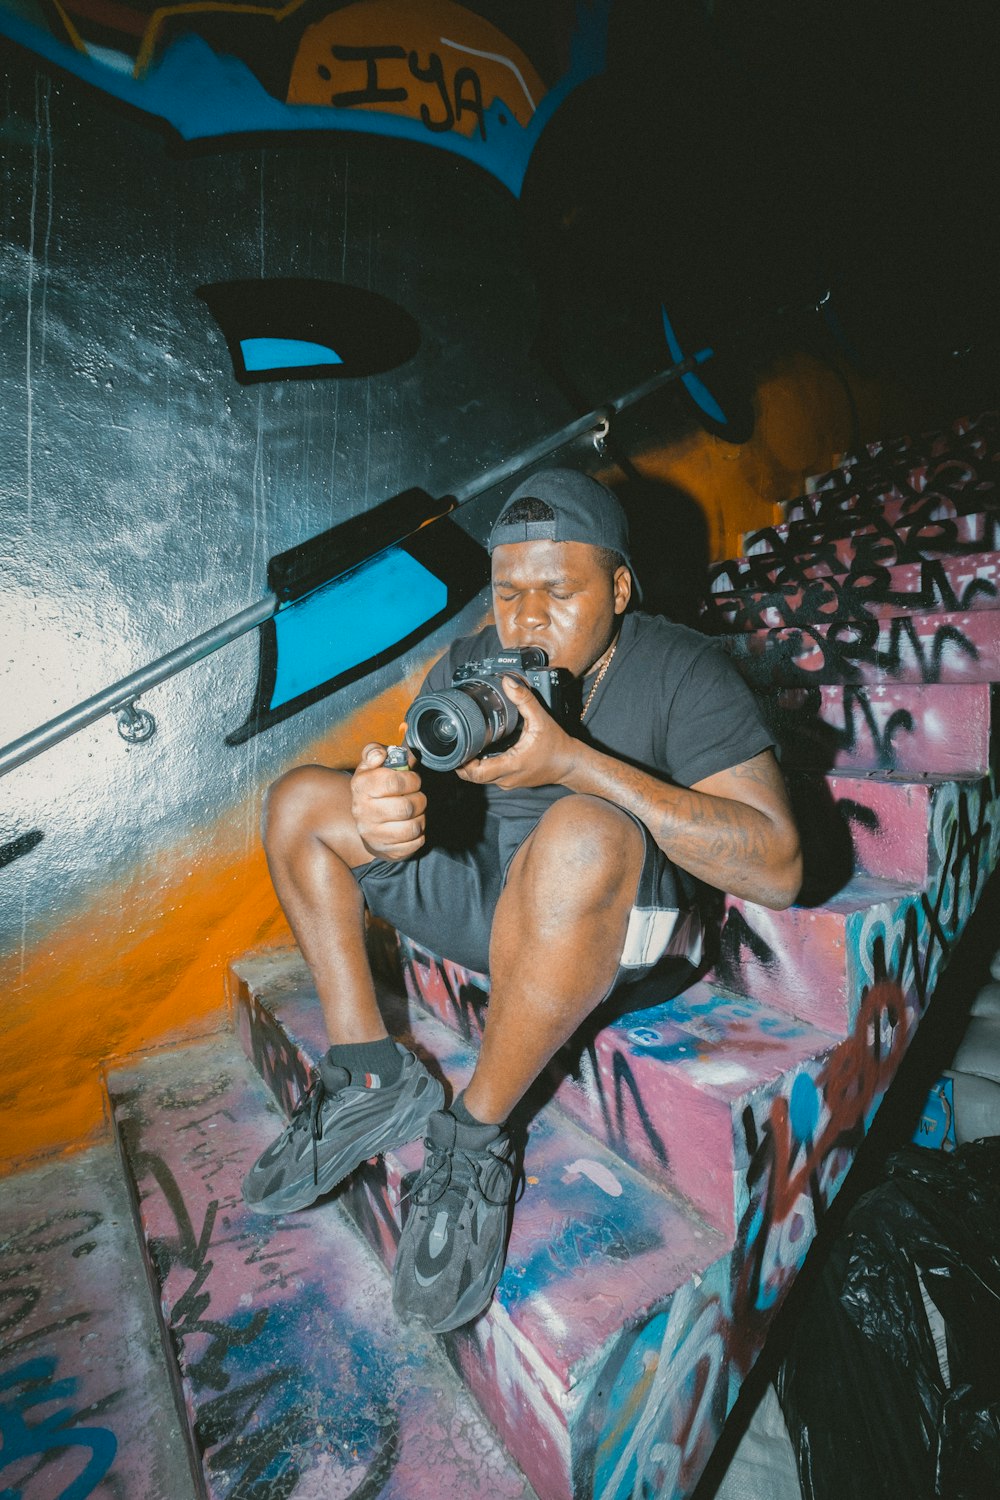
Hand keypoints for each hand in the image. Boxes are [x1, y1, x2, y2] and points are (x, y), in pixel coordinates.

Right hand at [350, 743, 426, 860]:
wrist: (366, 820)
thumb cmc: (374, 788)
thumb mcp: (371, 765)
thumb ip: (375, 751)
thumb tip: (380, 754)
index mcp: (361, 786)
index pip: (393, 782)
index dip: (411, 779)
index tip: (413, 780)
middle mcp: (363, 812)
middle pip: (406, 807)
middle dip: (419, 799)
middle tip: (417, 796)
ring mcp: (373, 834)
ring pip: (413, 827)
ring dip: (421, 817)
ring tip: (415, 811)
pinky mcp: (385, 850)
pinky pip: (415, 843)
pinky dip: (420, 834)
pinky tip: (411, 825)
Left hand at [457, 676, 577, 789]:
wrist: (571, 764)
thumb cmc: (557, 745)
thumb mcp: (541, 719)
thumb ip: (524, 699)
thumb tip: (508, 682)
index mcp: (511, 764)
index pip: (476, 773)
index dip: (461, 763)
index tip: (455, 749)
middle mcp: (507, 778)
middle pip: (474, 777)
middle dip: (462, 762)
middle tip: (457, 744)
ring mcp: (509, 782)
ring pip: (481, 778)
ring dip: (472, 765)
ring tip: (468, 745)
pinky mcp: (511, 782)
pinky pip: (491, 777)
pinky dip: (483, 766)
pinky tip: (483, 751)